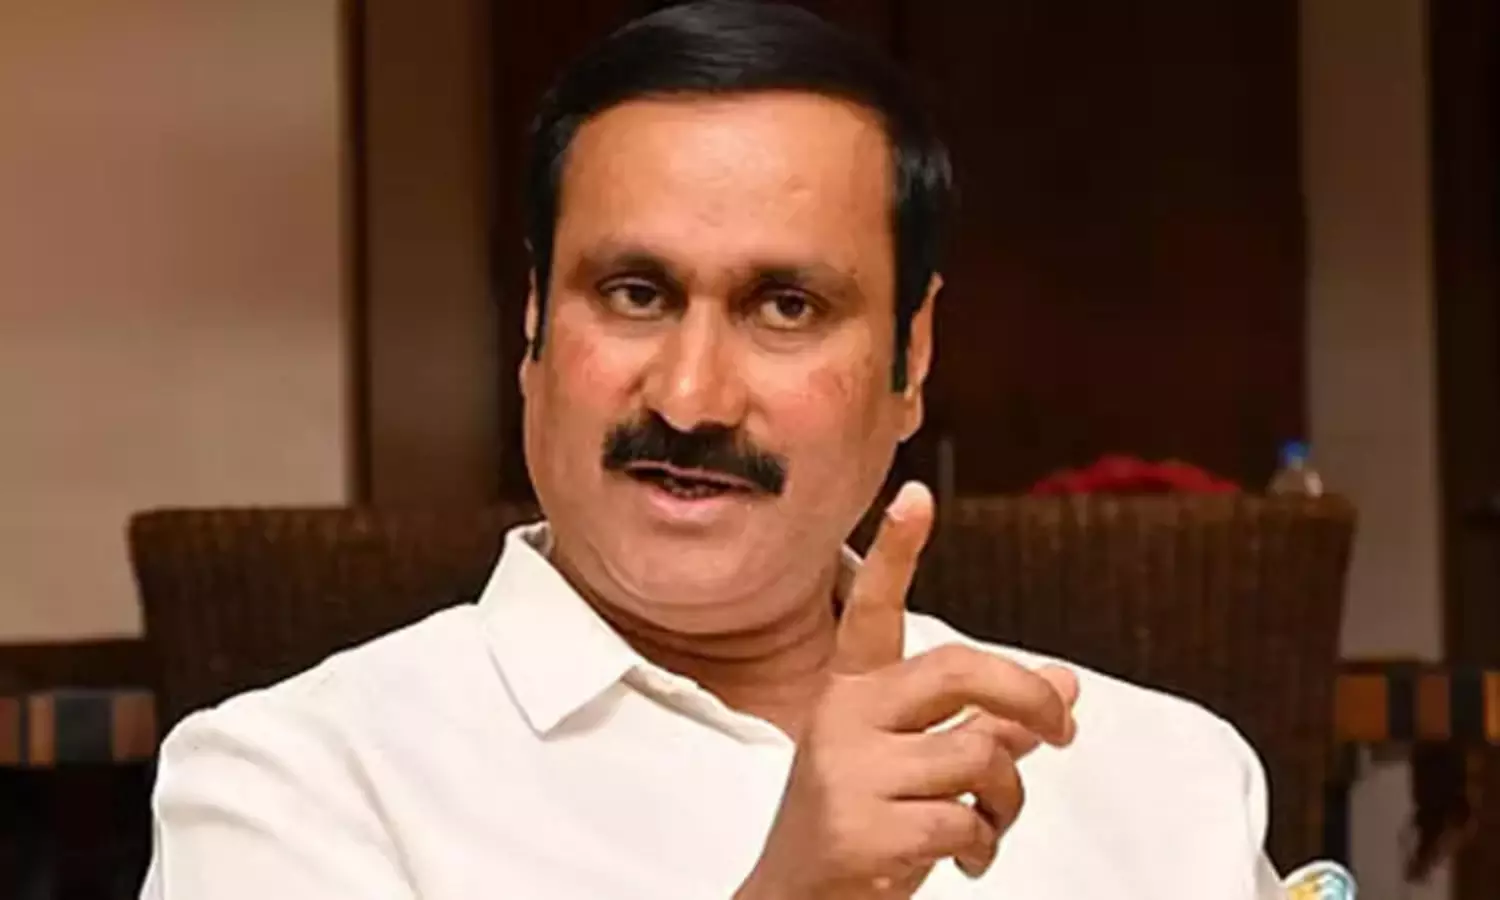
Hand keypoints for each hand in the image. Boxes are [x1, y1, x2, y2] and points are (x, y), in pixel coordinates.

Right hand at [736, 482, 1079, 899]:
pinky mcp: (860, 826)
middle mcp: (842, 716)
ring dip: (1008, 799)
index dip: (895, 552)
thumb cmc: (864, 822)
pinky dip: (986, 844)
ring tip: (985, 824)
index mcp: (851, 690)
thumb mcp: (915, 763)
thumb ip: (984, 720)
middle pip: (959, 668)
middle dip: (1028, 696)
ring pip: (981, 754)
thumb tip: (1065, 684)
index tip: (917, 496)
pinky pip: (966, 820)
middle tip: (1062, 730)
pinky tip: (964, 859)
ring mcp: (846, 770)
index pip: (872, 609)